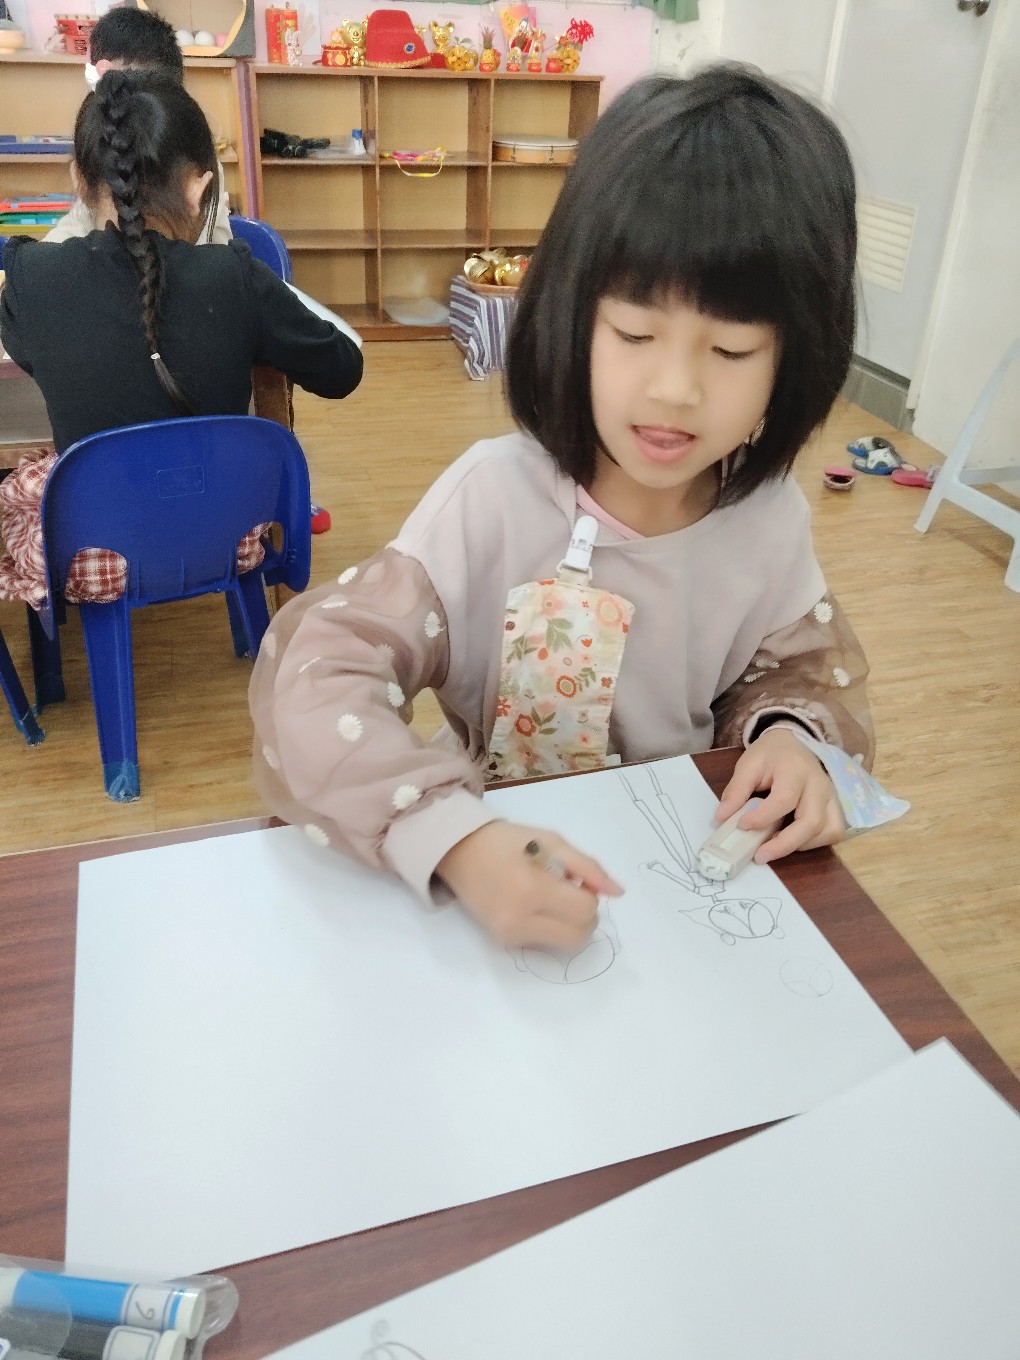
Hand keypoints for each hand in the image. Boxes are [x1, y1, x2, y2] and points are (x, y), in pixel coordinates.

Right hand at [436, 821, 622, 949]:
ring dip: (569, 923)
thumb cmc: (508, 841)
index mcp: (532, 888)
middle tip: (568, 891)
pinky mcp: (505, 943)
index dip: (589, 893)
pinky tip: (534, 905)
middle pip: (578, 935)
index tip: (575, 879)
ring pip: (565, 944)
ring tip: (550, 897)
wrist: (460, 853)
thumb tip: (618, 892)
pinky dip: (550, 927)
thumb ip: (587, 867)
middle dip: (584, 915)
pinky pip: (545, 943)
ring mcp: (510, 935)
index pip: (585, 910)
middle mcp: (519, 919)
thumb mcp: (552, 841)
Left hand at [715, 727, 845, 863]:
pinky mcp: (835, 806)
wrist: (792, 741)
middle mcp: (819, 784)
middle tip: (759, 856)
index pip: (784, 799)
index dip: (763, 817)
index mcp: (795, 769)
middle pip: (811, 821)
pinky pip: (834, 832)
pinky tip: (794, 841)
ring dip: (801, 845)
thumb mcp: (748, 764)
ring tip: (775, 847)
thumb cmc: (770, 754)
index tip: (741, 825)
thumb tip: (722, 818)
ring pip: (828, 830)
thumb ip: (736, 790)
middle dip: (784, 844)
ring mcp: (831, 796)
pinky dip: (816, 843)